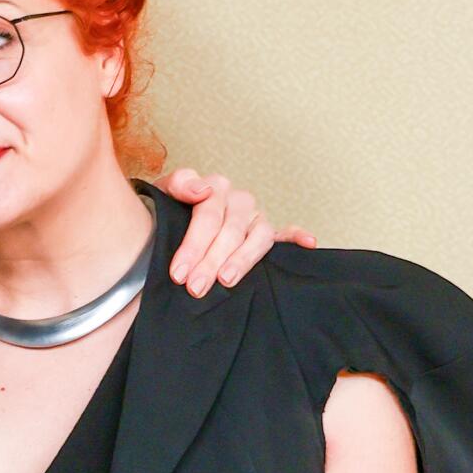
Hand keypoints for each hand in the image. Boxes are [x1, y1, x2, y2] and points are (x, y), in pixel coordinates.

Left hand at [156, 169, 316, 295]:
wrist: (167, 222)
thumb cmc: (167, 212)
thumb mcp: (163, 194)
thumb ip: (179, 185)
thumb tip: (202, 190)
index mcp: (214, 188)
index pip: (209, 215)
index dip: (193, 245)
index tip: (179, 273)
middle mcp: (238, 201)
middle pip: (231, 230)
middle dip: (211, 260)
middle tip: (196, 287)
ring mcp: (254, 218)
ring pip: (258, 237)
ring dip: (243, 259)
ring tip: (227, 279)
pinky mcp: (266, 234)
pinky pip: (286, 235)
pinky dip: (297, 238)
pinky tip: (309, 243)